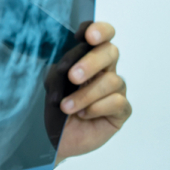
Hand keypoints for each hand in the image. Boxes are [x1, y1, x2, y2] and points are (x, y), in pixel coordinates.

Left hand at [54, 21, 130, 162]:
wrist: (52, 138)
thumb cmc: (52, 108)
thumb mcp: (49, 85)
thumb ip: (57, 71)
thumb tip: (63, 66)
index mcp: (86, 57)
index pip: (100, 36)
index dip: (99, 30)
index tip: (88, 35)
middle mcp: (104, 70)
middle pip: (110, 52)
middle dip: (91, 62)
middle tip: (73, 76)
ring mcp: (114, 90)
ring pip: (111, 81)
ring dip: (85, 94)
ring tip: (66, 107)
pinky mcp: (120, 111)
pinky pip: (117, 102)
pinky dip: (97, 108)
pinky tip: (84, 114)